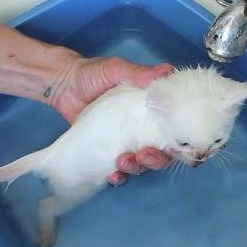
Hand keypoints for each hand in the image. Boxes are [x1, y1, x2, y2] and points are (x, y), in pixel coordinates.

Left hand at [50, 56, 172, 185]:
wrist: (64, 83)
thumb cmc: (93, 74)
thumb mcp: (117, 70)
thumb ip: (139, 73)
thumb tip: (167, 70)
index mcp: (154, 111)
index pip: (177, 131)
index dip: (182, 143)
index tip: (176, 146)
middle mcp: (145, 130)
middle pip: (164, 154)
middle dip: (157, 160)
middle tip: (144, 155)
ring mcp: (128, 143)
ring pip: (143, 165)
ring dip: (137, 168)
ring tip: (122, 162)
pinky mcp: (109, 152)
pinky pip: (119, 171)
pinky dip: (119, 177)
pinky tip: (113, 175)